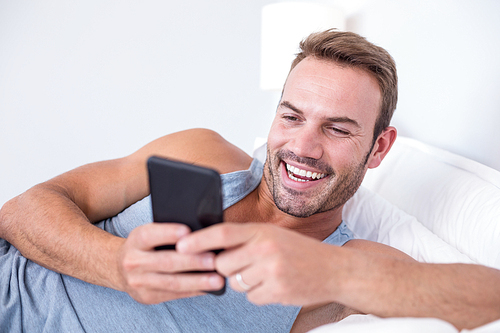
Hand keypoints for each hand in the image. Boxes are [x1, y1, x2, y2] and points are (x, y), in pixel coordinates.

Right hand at [115, 222, 224, 303]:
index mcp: (136, 240)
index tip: (188, 231)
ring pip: (172, 283)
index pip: (150, 235)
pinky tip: (209, 288)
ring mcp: (138, 282)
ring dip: (197, 281)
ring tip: (218, 279)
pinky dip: (194, 291)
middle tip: (214, 260)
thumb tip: (201, 232)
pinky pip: (174, 295)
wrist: (119, 268)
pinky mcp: (147, 297)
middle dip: (192, 261)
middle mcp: (133, 262)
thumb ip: (168, 232)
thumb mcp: (149, 232)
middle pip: (165, 262)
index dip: (168, 232)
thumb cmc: (145, 245)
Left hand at [176, 223, 344, 306]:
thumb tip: (214, 250)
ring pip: (235, 282)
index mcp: (262, 231)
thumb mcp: (274, 236)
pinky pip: (250, 297)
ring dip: (244, 281)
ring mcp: (271, 271)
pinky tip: (276, 284)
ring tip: (267, 273)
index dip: (198, 240)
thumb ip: (247, 239)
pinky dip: (258, 293)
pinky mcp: (277, 291)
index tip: (180, 246)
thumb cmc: (300, 251)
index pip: (222, 233)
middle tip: (245, 265)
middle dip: (227, 268)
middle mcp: (265, 248)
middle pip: (222, 264)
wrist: (335, 269)